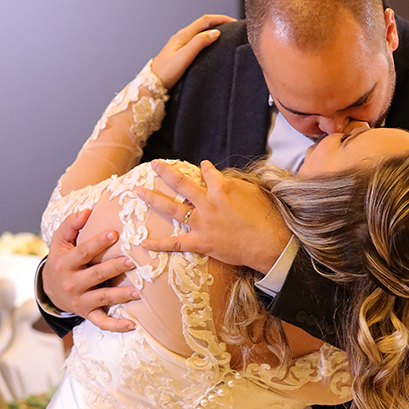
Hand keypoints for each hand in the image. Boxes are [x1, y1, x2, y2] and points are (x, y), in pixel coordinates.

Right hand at [41, 208, 141, 332]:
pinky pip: (102, 322)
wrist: (49, 289)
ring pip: (102, 298)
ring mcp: (80, 300)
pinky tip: (132, 324)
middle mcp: (72, 283)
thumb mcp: (59, 241)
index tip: (114, 233)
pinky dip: (116, 325)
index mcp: (65, 263)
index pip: (83, 252)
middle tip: (132, 261)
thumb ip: (71, 224)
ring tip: (138, 291)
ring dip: (121, 295)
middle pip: (95, 275)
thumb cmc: (60, 259)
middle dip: (114, 268)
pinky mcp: (86, 313)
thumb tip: (87, 210)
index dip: (98, 243)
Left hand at [137, 160, 289, 273]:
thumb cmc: (266, 216)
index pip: (207, 172)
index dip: (205, 169)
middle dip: (165, 172)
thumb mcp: (253, 191)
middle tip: (154, 165)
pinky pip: (175, 244)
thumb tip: (221, 180)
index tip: (202, 168)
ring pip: (172, 209)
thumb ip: (233, 184)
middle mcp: (207, 203)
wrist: (270, 243)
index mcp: (221, 188)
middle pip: (181, 184)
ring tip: (138, 191)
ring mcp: (202, 223)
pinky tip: (143, 242)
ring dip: (153, 199)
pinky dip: (159, 244)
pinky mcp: (201, 243)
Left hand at [150, 14, 233, 89]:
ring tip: (225, 34)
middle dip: (218, 22)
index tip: (233, 22)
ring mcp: (180, 45)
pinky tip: (211, 46)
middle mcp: (181, 37)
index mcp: (182, 35)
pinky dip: (207, 39)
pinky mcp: (180, 53)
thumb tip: (215, 32)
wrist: (151, 85)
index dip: (220, 19)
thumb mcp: (184, 57)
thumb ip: (199, 43)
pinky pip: (196, 41)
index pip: (205, 20)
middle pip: (203, 24)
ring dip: (212, 30)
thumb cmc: (166, 73)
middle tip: (233, 27)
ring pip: (199, 32)